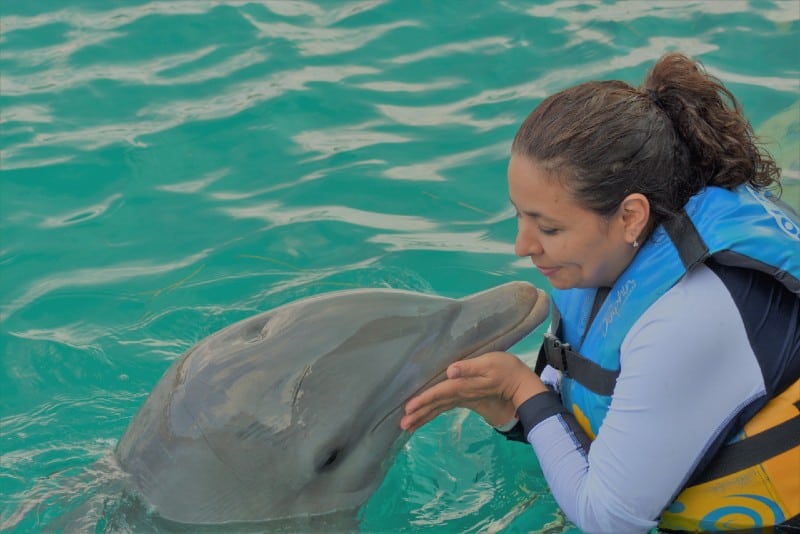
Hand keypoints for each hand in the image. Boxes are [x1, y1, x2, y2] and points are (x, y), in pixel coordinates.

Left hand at [400, 351, 546, 432]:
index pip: (439, 393)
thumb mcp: (489, 364)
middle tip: (402, 426)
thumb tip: (450, 371)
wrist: (520, 385)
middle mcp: (460, 395)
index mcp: (463, 386)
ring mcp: (463, 398)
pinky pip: (444, 407)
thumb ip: (469, 367)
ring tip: (407, 427)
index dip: (423, 400)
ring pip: (439, 408)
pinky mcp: (465, 398)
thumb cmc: (506, 369)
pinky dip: (432, 412)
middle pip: (435, 405)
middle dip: (418, 415)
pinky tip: (424, 416)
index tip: (408, 409)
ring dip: (423, 416)